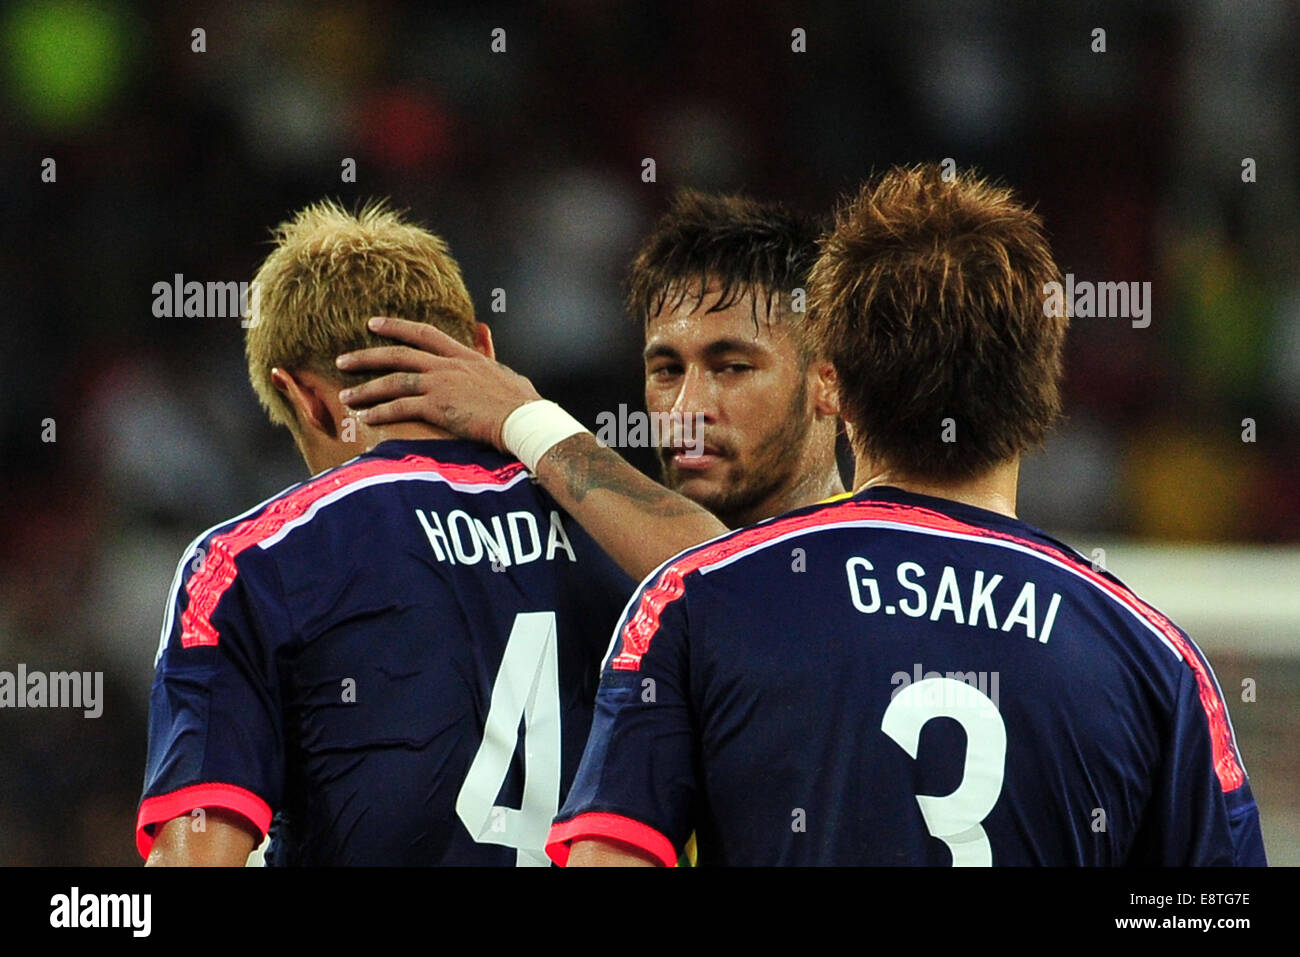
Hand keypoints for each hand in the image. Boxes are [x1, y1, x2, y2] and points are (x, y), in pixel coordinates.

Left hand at [336, 317, 540, 451]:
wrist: (524, 420)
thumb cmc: (522, 403)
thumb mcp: (505, 372)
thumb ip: (489, 355)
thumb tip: (487, 341)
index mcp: (464, 356)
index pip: (424, 334)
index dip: (396, 326)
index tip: (373, 323)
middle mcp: (448, 366)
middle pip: (398, 355)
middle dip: (367, 356)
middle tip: (342, 359)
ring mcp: (442, 385)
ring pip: (393, 382)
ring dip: (366, 389)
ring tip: (346, 397)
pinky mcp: (438, 407)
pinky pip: (400, 407)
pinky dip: (381, 412)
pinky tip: (366, 418)